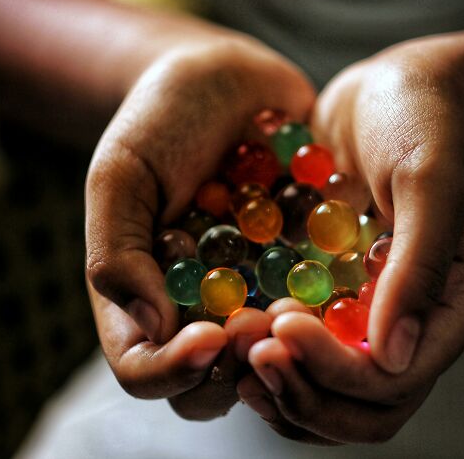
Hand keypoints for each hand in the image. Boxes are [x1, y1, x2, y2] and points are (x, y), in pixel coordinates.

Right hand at [84, 36, 314, 418]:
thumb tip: (153, 327)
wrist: (227, 82)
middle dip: (240, 363)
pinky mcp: (302, 271)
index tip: (209, 335)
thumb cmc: (160, 121)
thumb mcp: (122, 174)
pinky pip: (323, 308)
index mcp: (144, 298)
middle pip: (214, 381)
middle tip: (261, 323)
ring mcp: (255, 295)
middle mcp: (201, 309)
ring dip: (292, 345)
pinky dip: (336, 304)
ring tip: (301, 302)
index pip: (145, 370)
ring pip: (274, 357)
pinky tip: (344, 274)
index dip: (174, 371)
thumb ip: (119, 253)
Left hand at [241, 37, 463, 442]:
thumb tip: (392, 356)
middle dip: (303, 391)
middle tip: (247, 354)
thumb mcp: (432, 177)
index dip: (337, 370)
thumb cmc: (430, 117)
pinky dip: (270, 354)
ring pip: (329, 392)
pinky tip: (233, 328)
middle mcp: (416, 320)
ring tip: (233, 349)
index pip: (397, 379)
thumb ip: (420, 264)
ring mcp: (373, 312)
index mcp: (454, 302)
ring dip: (280, 385)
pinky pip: (304, 349)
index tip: (283, 326)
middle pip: (364, 407)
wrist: (400, 86)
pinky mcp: (337, 293)